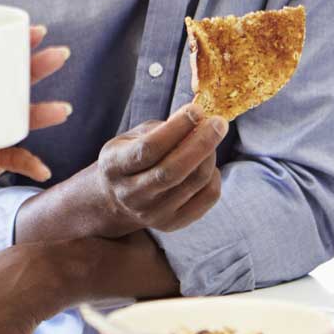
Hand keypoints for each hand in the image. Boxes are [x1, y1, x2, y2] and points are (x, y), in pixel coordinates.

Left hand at [0, 26, 71, 224]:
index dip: (15, 45)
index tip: (31, 30)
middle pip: (17, 83)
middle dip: (39, 67)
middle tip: (58, 55)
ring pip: (24, 119)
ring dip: (45, 114)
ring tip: (60, 110)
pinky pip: (15, 161)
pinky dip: (30, 164)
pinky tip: (41, 169)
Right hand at [92, 103, 226, 237]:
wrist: (117, 200)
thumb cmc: (130, 158)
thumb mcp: (133, 137)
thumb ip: (162, 129)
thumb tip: (198, 120)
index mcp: (114, 167)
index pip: (149, 149)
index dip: (176, 128)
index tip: (197, 110)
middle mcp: (131, 195)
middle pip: (172, 171)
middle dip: (201, 143)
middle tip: (218, 123)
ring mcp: (152, 214)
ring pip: (194, 182)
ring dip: (209, 155)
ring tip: (212, 138)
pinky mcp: (173, 223)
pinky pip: (207, 197)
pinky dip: (213, 175)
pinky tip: (207, 163)